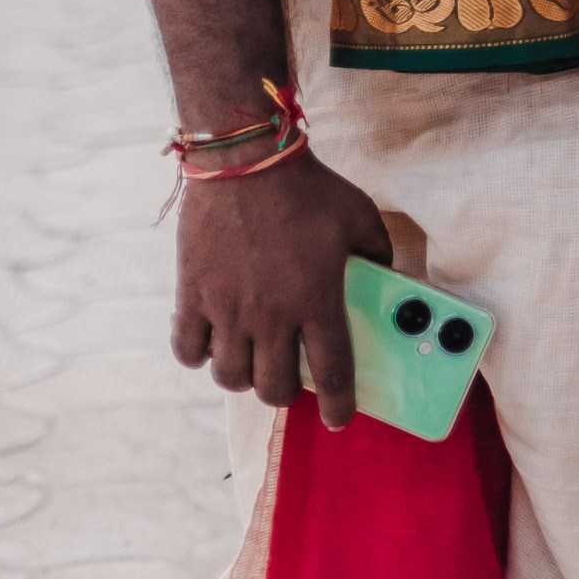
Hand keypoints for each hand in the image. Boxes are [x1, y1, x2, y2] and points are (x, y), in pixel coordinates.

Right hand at [173, 149, 393, 426]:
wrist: (245, 159)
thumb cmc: (308, 187)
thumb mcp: (360, 215)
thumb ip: (379, 253)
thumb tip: (389, 276)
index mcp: (317, 299)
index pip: (332, 372)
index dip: (338, 405)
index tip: (339, 419)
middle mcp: (272, 315)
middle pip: (274, 388)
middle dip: (285, 392)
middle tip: (289, 376)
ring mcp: (228, 309)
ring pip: (231, 378)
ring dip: (245, 375)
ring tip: (253, 357)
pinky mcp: (193, 296)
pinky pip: (188, 351)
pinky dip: (200, 355)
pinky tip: (213, 340)